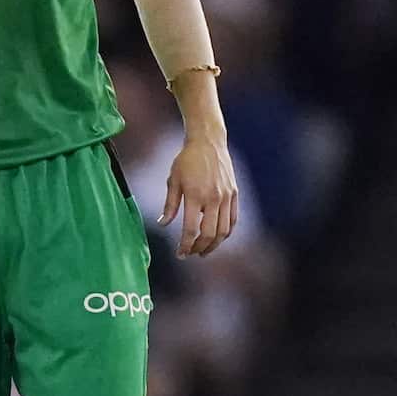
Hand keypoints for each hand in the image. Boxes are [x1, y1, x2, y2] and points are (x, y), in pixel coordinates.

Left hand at [160, 137, 238, 257]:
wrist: (208, 141)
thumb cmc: (187, 159)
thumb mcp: (173, 180)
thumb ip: (170, 204)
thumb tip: (163, 223)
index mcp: (195, 195)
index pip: (191, 230)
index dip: (185, 246)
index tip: (180, 253)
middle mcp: (213, 198)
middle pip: (209, 234)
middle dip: (199, 248)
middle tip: (191, 253)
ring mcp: (226, 196)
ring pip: (224, 230)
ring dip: (213, 244)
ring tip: (204, 250)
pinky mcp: (234, 193)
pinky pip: (232, 219)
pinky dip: (226, 232)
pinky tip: (217, 237)